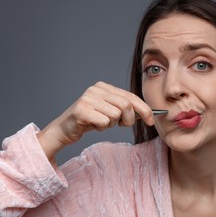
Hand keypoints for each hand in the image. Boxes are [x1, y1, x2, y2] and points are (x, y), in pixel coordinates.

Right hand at [37, 81, 153, 166]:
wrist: (65, 129)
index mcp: (104, 87)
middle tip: (121, 125)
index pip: (130, 96)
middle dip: (129, 119)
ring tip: (100, 123)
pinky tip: (92, 125)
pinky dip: (101, 127)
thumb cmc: (89, 121)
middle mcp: (96, 89)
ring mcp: (87, 98)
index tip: (151, 120)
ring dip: (111, 124)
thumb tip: (147, 113)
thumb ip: (125, 109)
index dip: (144, 109)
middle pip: (126, 105)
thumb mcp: (110, 112)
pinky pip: (104, 122)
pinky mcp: (81, 110)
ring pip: (116, 115)